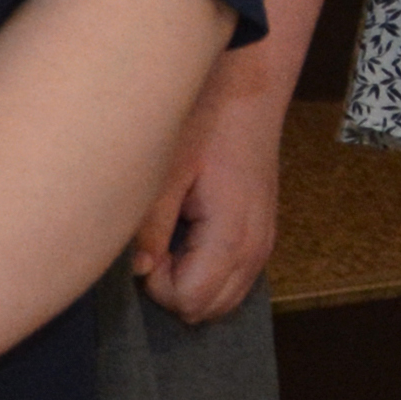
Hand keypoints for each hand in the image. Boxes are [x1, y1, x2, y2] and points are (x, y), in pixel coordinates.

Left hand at [134, 85, 284, 322]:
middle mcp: (255, 248)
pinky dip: (208, 273)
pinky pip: (235, 279)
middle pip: (209, 310)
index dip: (157, 284)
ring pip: (224, 300)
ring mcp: (263, 243)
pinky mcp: (262, 233)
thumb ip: (150, 227)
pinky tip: (189, 235)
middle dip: (173, 290)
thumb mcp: (167, 170)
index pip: (190, 301)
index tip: (147, 246)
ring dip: (191, 283)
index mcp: (231, 236)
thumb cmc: (208, 120)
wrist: (250, 89)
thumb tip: (136, 270)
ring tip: (171, 237)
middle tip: (156, 244)